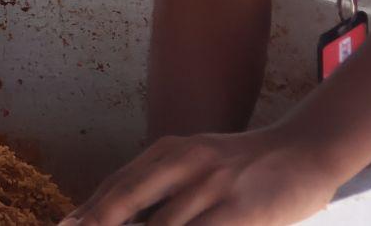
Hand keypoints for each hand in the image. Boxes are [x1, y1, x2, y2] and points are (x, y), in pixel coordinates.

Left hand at [68, 126, 343, 225]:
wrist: (304, 152)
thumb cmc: (245, 166)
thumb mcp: (197, 161)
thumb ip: (161, 183)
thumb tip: (118, 210)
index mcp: (169, 152)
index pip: (118, 185)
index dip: (89, 210)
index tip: (66, 225)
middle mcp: (183, 164)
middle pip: (126, 203)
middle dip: (100, 222)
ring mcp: (211, 187)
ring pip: (161, 225)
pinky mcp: (239, 212)